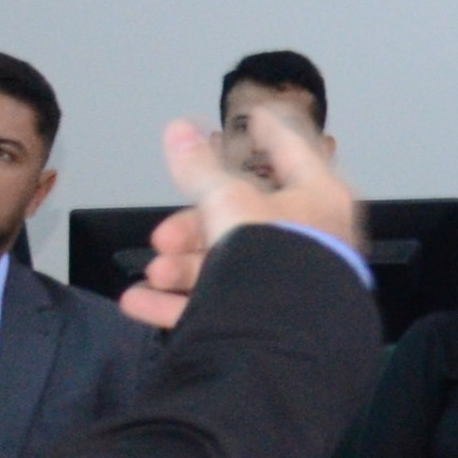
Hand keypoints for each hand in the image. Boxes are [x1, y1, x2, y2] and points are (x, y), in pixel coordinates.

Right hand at [120, 98, 364, 331]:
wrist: (282, 342)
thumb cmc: (271, 257)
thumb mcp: (228, 202)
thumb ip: (200, 168)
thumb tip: (178, 127)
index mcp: (318, 198)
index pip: (292, 151)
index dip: (271, 131)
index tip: (256, 115)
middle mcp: (311, 239)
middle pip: (244, 218)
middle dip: (193, 229)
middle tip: (163, 238)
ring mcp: (292, 283)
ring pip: (228, 264)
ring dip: (182, 268)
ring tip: (155, 273)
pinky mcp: (270, 321)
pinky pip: (219, 305)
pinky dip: (178, 303)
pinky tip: (139, 303)